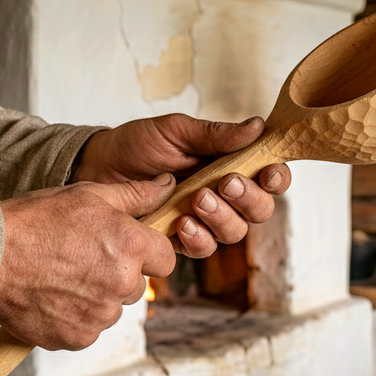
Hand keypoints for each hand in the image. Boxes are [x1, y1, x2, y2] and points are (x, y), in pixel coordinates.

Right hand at [0, 175, 175, 350]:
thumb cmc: (34, 221)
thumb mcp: (88, 195)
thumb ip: (134, 195)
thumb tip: (167, 187)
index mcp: (131, 246)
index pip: (166, 259)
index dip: (148, 252)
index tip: (127, 247)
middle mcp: (121, 284)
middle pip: (137, 285)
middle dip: (118, 273)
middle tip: (82, 257)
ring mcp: (100, 315)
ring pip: (112, 308)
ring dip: (96, 296)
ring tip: (62, 276)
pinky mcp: (78, 338)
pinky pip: (89, 329)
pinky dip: (75, 317)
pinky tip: (53, 296)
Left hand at [71, 114, 291, 257]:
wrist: (98, 168)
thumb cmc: (138, 145)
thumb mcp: (176, 131)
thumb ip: (216, 135)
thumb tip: (257, 126)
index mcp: (230, 164)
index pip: (268, 177)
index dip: (277, 178)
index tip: (267, 172)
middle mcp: (224, 196)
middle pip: (260, 210)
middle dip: (248, 199)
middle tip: (225, 183)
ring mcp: (204, 220)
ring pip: (235, 232)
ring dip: (222, 218)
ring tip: (197, 200)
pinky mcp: (181, 239)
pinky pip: (204, 248)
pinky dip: (198, 237)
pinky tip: (181, 223)